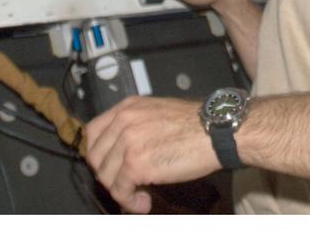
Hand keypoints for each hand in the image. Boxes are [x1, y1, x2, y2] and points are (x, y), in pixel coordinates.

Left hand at [84, 96, 218, 212]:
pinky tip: (143, 203)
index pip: (93, 131)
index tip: (109, 165)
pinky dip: (129, 201)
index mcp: (128, 107)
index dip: (98, 152)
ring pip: (105, 175)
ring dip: (119, 191)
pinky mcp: (135, 164)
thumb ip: (137, 125)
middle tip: (124, 184)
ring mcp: (127, 142)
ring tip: (137, 196)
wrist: (215, 132)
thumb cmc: (195, 125)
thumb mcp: (157, 113)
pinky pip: (120, 190)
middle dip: (107, 174)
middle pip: (95, 156)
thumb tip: (125, 152)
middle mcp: (123, 121)